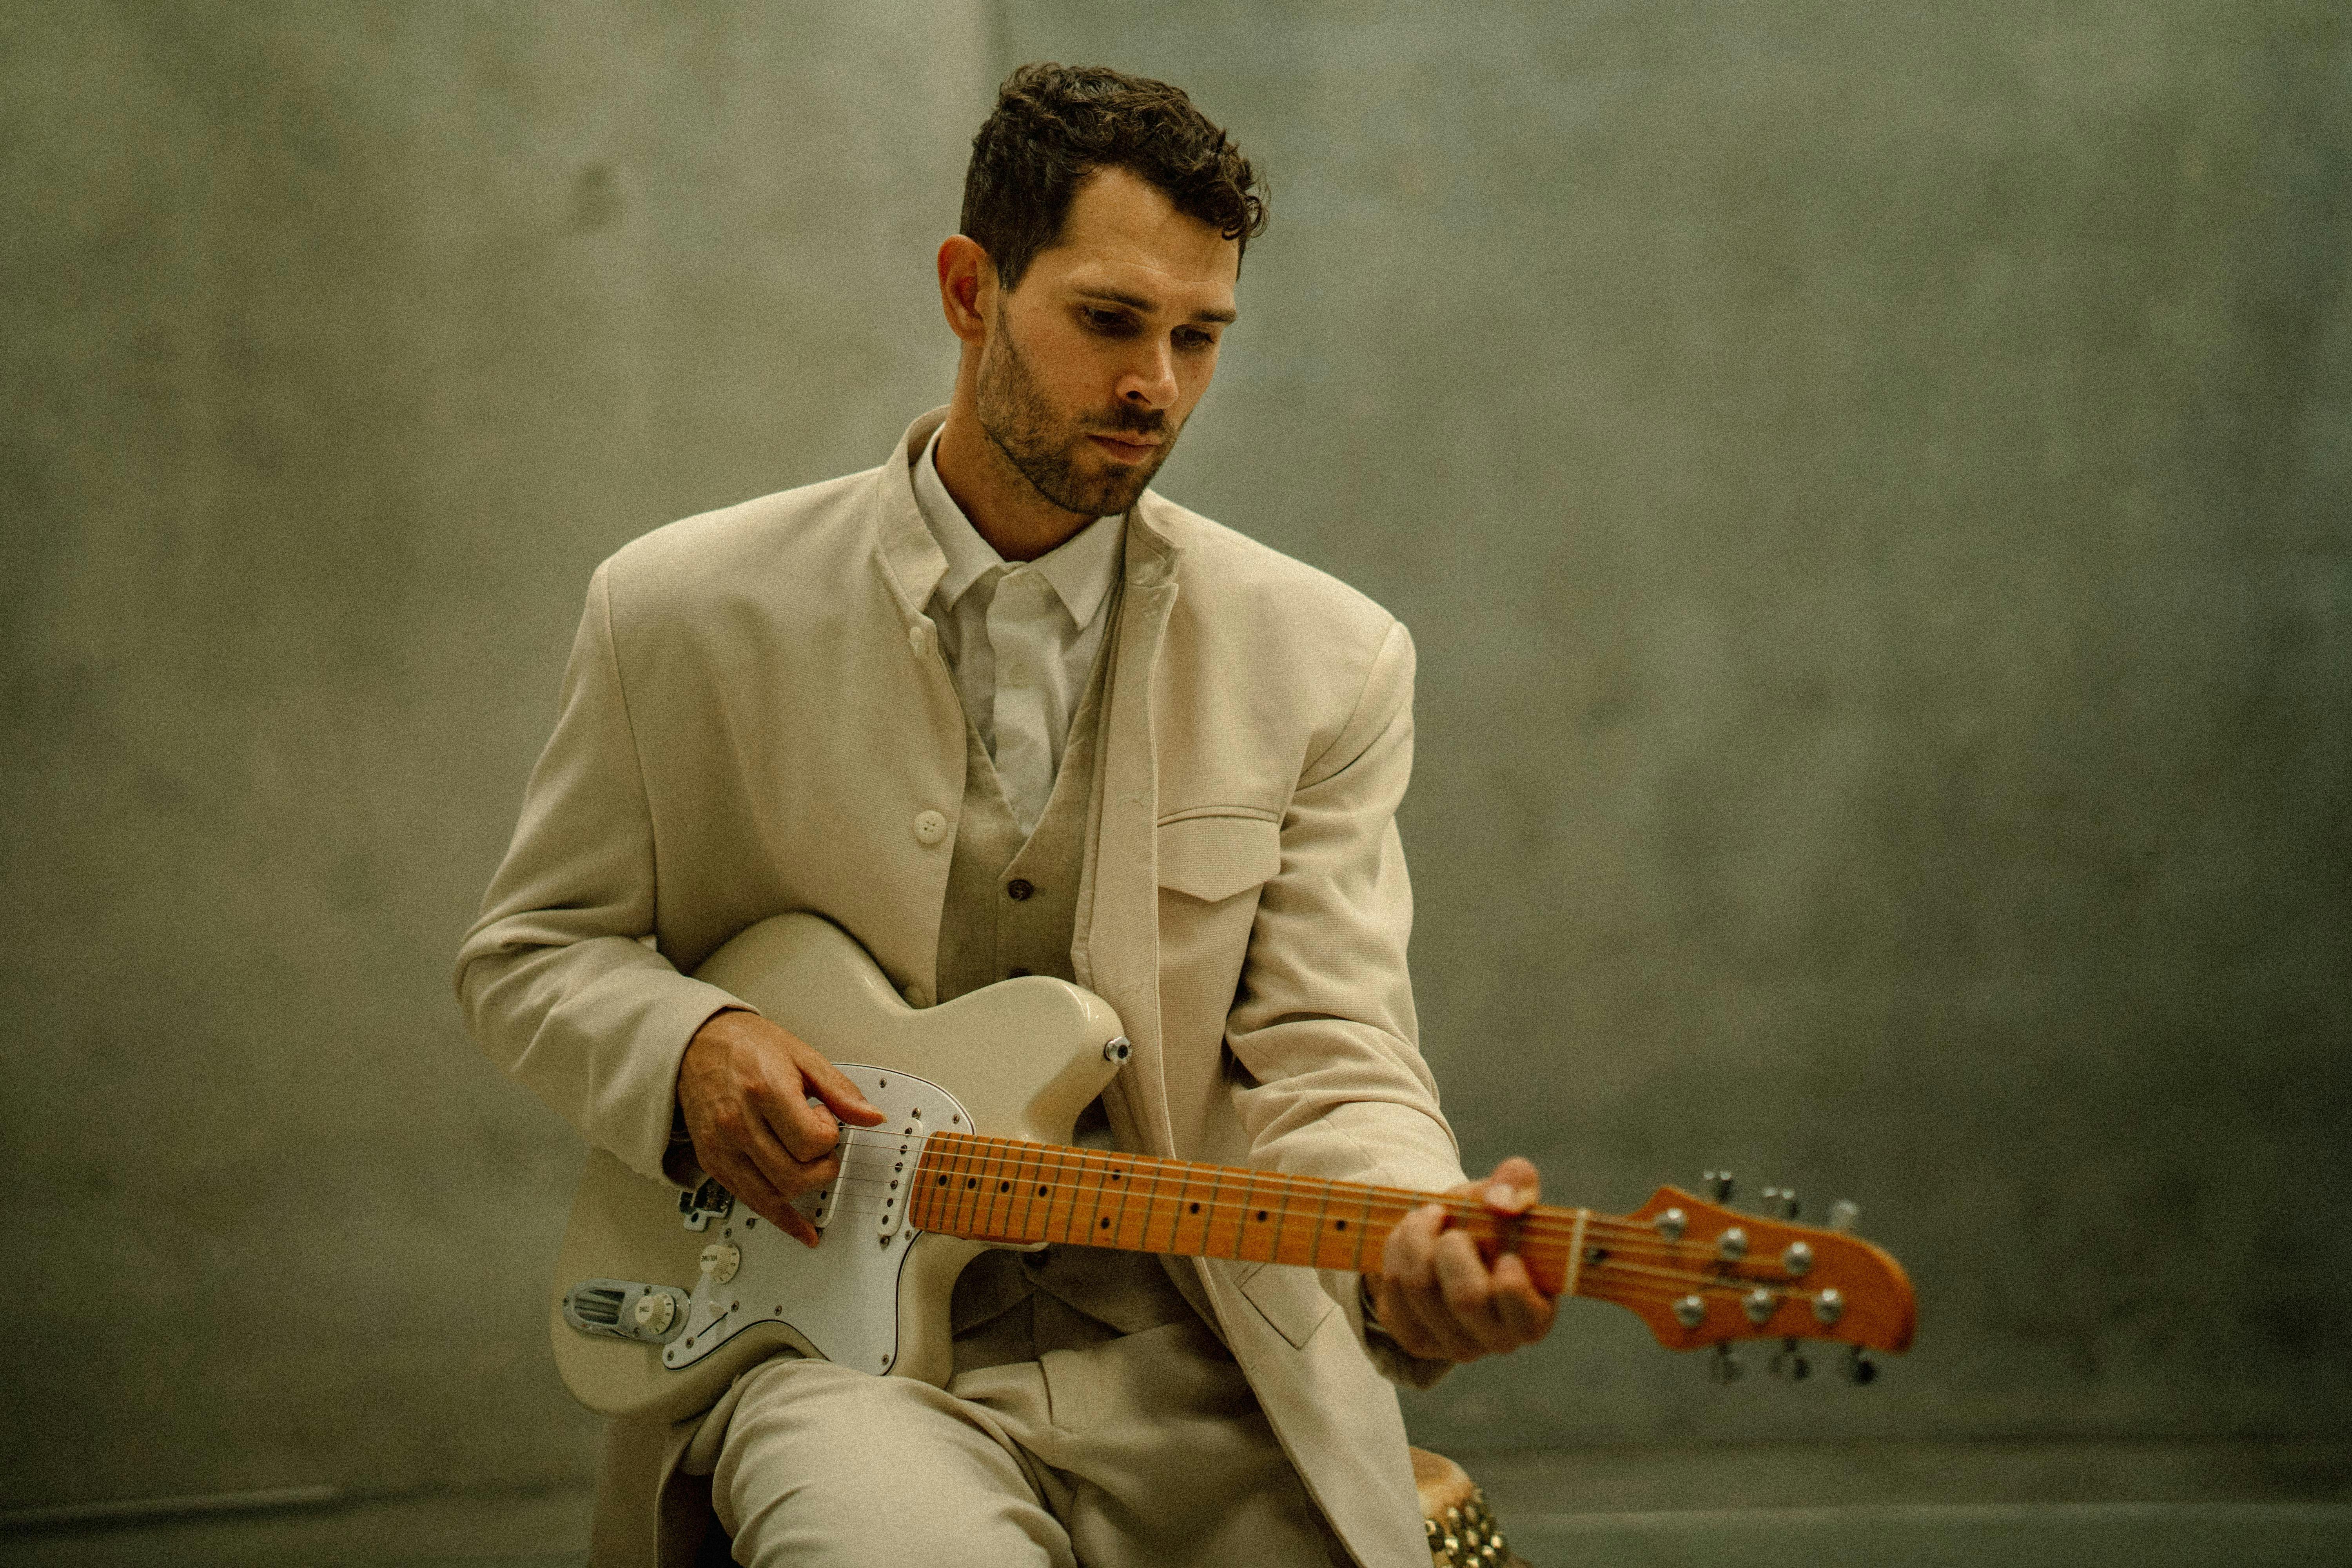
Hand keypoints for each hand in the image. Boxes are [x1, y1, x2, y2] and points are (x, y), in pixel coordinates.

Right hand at [675, 1008, 885, 1245]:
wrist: (696, 1046)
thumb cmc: (748, 1046)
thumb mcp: (802, 1056)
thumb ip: (840, 1091)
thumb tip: (872, 1117)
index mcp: (765, 1091)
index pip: (812, 1142)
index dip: (829, 1135)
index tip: (825, 1119)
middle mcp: (739, 1123)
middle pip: (795, 1176)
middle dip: (822, 1167)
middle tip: (821, 1144)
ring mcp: (722, 1147)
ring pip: (774, 1196)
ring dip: (805, 1190)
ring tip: (811, 1167)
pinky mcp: (712, 1163)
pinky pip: (751, 1203)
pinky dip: (780, 1219)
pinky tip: (802, 1229)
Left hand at [1364, 1156, 1557, 1362]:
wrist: (1446, 1234)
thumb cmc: (1489, 1220)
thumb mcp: (1508, 1192)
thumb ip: (1518, 1184)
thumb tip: (1500, 1203)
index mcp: (1535, 1315)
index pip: (1523, 1314)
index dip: (1510, 1282)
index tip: (1504, 1253)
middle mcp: (1498, 1340)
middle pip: (1466, 1299)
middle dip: (1451, 1247)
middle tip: (1451, 1226)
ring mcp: (1455, 1345)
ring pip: (1420, 1289)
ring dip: (1416, 1239)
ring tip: (1426, 1218)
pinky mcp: (1416, 1339)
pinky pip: (1392, 1293)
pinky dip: (1395, 1252)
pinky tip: (1408, 1238)